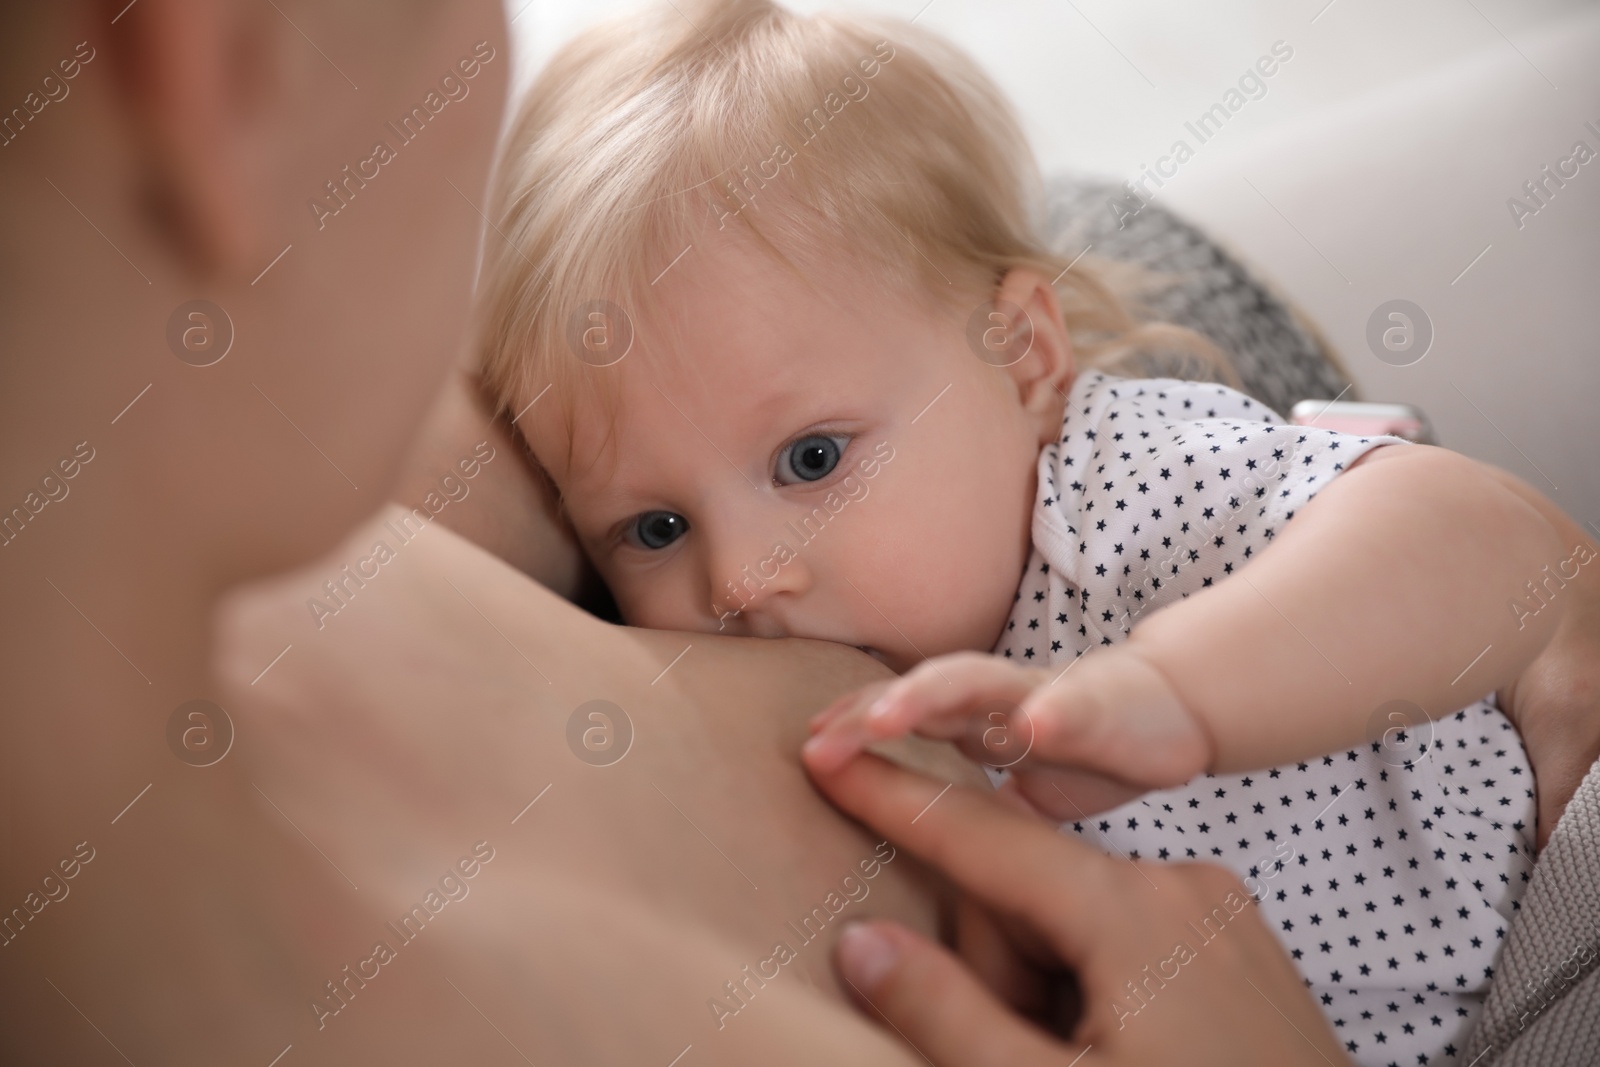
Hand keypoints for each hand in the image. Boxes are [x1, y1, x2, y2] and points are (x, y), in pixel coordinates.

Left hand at [802, 649, 1213, 819]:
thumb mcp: (1009, 789)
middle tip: (819, 743)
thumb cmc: (1078, 749)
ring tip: (890, 715)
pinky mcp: (1105, 703)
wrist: (1168, 708)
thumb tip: (900, 859)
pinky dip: (1055, 711)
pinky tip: (1036, 725)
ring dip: (932, 693)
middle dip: (866, 714)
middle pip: (918, 694)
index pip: (897, 716)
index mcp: (971, 719)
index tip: (805, 755)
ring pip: (980, 682)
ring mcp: (1046, 692)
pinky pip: (1077, 706)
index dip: (851, 731)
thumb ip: (960, 809)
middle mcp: (997, 698)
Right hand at [808, 752, 1351, 1066]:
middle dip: (995, 965)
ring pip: (1077, 921)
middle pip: (1031, 893)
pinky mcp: (1239, 949)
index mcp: (1134, 912)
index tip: (828, 756)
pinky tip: (1115, 1052)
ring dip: (1044, 987)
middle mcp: (1182, 887)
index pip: (984, 839)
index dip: (896, 800)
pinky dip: (1093, 990)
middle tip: (1027, 1052)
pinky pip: (1130, 941)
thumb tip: (863, 942)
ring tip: (1077, 1060)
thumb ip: (948, 1017)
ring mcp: (1220, 915)